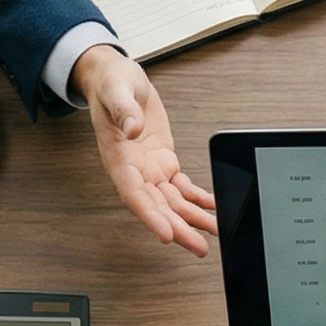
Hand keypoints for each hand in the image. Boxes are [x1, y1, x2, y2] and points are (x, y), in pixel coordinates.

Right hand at [71, 45, 217, 256]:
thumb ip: (124, 110)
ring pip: (172, 202)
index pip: (133, 194)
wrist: (117, 79)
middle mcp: (134, 169)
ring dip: (192, 219)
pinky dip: (198, 198)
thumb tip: (132, 128)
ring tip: (214, 233)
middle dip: (177, 228)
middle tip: (198, 246)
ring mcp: (150, 168)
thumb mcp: (115, 90)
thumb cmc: (110, 84)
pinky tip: (213, 207)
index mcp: (117, 157)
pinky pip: (182, 187)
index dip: (150, 216)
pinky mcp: (164, 162)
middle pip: (156, 207)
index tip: (166, 235)